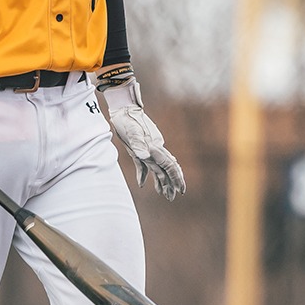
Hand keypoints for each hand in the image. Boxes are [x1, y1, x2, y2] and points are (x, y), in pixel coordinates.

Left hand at [96, 65, 184, 200]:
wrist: (123, 107)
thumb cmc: (127, 119)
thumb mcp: (131, 132)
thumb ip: (138, 144)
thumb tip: (145, 156)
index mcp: (155, 147)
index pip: (169, 165)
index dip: (176, 178)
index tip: (181, 190)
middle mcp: (154, 149)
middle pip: (166, 169)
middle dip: (171, 183)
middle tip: (173, 197)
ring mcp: (148, 149)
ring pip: (157, 168)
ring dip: (161, 181)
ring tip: (164, 194)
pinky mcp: (138, 148)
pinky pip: (144, 165)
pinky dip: (144, 175)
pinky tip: (143, 184)